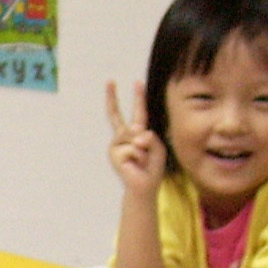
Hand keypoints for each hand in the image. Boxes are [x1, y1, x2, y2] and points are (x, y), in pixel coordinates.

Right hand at [105, 80, 165, 195]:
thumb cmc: (152, 167)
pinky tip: (135, 165)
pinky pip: (132, 148)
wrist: (144, 186)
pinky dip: (138, 157)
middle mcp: (124, 136)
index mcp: (137, 132)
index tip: (136, 82)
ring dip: (143, 149)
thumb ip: (151, 138)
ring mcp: (117, 145)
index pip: (137, 112)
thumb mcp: (158, 148)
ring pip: (133, 135)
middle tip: (109, 80)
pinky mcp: (114, 154)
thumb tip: (136, 137)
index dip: (137, 97)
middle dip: (112, 97)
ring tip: (141, 160)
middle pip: (116, 115)